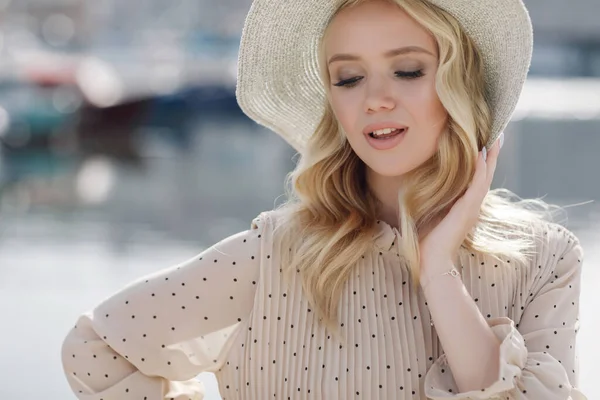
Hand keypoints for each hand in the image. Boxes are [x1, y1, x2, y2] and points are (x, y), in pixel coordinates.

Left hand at [419, 134, 502, 281]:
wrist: (432, 262)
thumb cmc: (427, 242)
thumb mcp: (430, 214)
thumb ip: (431, 202)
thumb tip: (418, 187)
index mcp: (463, 205)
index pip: (475, 178)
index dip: (481, 161)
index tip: (484, 141)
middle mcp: (471, 205)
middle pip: (485, 174)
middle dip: (491, 154)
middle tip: (498, 133)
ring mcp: (472, 207)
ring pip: (485, 177)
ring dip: (491, 157)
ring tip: (496, 138)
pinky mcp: (467, 210)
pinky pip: (477, 186)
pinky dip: (480, 170)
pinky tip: (482, 154)